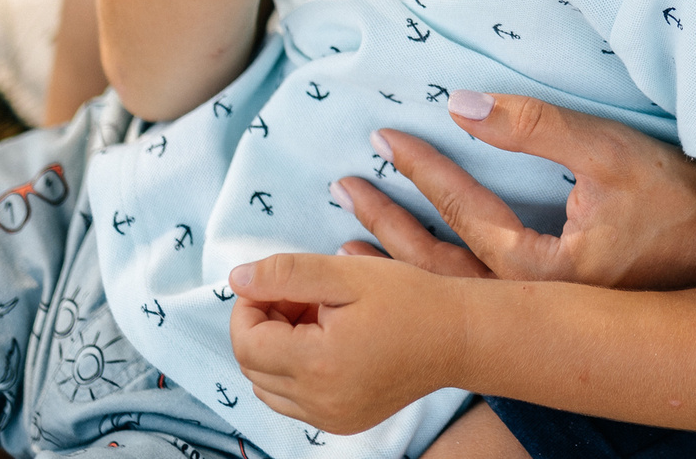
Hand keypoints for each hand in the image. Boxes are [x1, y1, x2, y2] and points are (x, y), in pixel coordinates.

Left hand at [228, 251, 457, 432]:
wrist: (458, 337)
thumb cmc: (408, 298)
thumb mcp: (347, 272)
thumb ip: (286, 273)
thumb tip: (237, 279)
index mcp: (318, 365)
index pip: (246, 343)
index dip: (249, 307)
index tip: (277, 282)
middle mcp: (319, 403)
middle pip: (253, 366)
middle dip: (263, 324)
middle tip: (301, 295)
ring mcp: (331, 419)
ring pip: (268, 388)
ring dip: (276, 349)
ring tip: (315, 317)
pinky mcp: (342, 423)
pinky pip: (293, 402)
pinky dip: (294, 371)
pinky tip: (325, 342)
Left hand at [334, 92, 695, 289]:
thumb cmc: (679, 199)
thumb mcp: (609, 152)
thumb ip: (535, 128)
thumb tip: (461, 105)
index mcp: (545, 272)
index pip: (465, 216)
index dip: (423, 171)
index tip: (386, 137)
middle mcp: (537, 304)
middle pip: (439, 271)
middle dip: (387, 227)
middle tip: (344, 186)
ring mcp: (546, 312)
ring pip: (455, 292)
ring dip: (402, 259)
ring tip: (351, 243)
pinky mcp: (557, 307)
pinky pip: (477, 296)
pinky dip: (434, 278)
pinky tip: (414, 262)